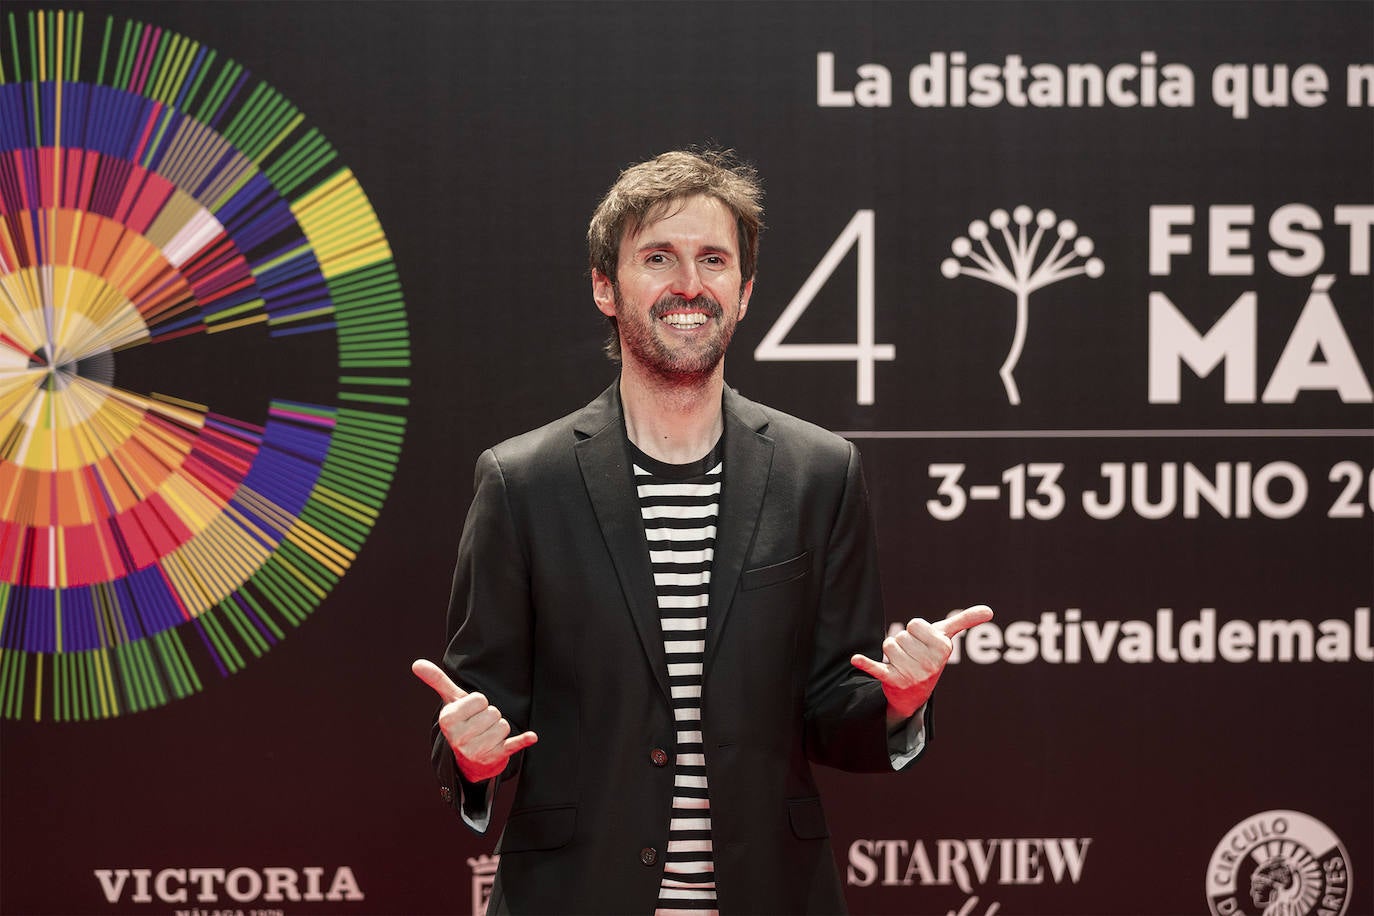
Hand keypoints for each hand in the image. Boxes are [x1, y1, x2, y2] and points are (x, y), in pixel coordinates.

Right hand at [411, 659, 537, 782]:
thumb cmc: (462, 725)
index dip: (480, 705)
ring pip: (504, 725)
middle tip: (480, 727)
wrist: (469, 762)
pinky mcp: (494, 759)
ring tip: (488, 737)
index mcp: (448, 720)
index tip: (472, 715)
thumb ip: (437, 681)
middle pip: (493, 712)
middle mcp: (459, 738)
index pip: (480, 699)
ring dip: (500, 730)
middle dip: (491, 718)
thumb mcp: (450, 703)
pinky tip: (531, 737)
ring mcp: (476, 751)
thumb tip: (416, 663)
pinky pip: (513, 744)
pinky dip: (523, 741)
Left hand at [849, 605, 992, 723]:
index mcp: (943, 649)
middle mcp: (930, 664)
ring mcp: (912, 674)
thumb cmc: (929, 658)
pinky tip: (856, 659)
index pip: (916, 624)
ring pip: (888, 645)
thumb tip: (990, 610)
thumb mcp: (945, 639)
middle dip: (902, 643)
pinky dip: (866, 664)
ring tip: (901, 664)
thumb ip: (964, 621)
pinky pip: (876, 668)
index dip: (915, 631)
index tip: (922, 644)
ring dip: (891, 653)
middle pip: (900, 635)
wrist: (913, 694)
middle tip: (911, 657)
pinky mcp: (892, 682)